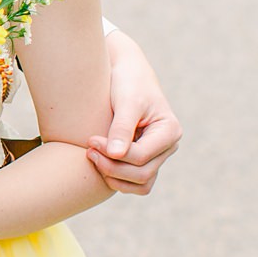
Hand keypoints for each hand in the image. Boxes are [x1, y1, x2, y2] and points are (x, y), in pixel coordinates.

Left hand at [89, 29, 181, 195]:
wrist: (125, 72)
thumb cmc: (128, 82)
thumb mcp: (126, 101)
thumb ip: (122, 128)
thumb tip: (115, 155)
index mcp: (170, 131)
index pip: (141, 157)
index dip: (113, 154)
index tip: (90, 140)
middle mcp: (168, 147)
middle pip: (141, 175)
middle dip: (112, 167)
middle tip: (88, 151)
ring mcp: (157, 155)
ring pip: (140, 184)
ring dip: (114, 177)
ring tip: (92, 158)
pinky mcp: (144, 159)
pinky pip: (134, 182)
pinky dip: (117, 178)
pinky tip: (99, 162)